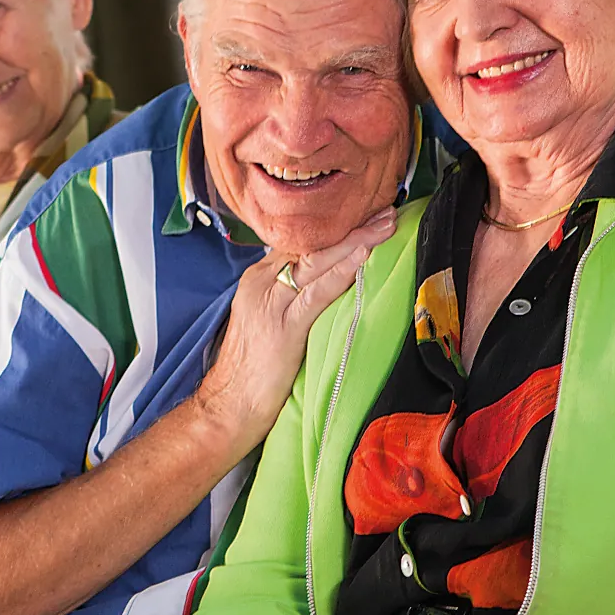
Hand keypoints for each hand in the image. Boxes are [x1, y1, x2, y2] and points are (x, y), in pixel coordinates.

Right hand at [193, 209, 395, 448]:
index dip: (333, 227)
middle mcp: (262, 282)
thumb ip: (289, 296)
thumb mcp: (267, 320)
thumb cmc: (251, 369)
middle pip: (311, 244)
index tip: (364, 213)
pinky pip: (318, 293)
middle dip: (350, 226)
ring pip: (318, 261)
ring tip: (385, 224)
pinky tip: (363, 255)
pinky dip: (342, 272)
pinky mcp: (284, 326)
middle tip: (384, 210)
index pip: (300, 242)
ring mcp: (272, 303)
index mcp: (258, 278)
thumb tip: (323, 281)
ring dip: (356, 241)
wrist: (229, 404)